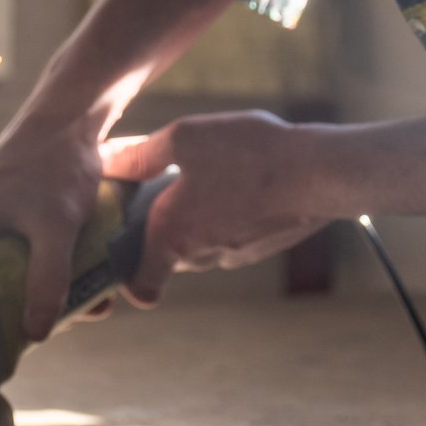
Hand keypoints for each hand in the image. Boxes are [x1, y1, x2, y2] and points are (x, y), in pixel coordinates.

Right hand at [0, 111, 104, 341]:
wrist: (72, 113)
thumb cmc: (56, 162)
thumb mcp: (56, 224)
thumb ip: (47, 278)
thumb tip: (37, 334)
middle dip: (15, 312)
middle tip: (53, 330)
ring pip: (4, 270)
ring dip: (40, 291)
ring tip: (87, 302)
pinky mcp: (9, 212)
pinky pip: (19, 252)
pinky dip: (46, 268)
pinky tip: (86, 277)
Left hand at [101, 111, 331, 305]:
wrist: (318, 172)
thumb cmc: (248, 154)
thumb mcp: (185, 138)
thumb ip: (141, 154)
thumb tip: (107, 161)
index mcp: (171, 235)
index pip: (140, 287)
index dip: (126, 278)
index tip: (121, 249)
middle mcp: (200, 254)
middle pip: (167, 256)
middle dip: (159, 229)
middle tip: (157, 187)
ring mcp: (235, 254)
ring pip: (199, 245)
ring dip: (193, 221)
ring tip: (202, 175)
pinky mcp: (261, 247)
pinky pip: (228, 237)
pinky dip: (224, 217)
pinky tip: (236, 180)